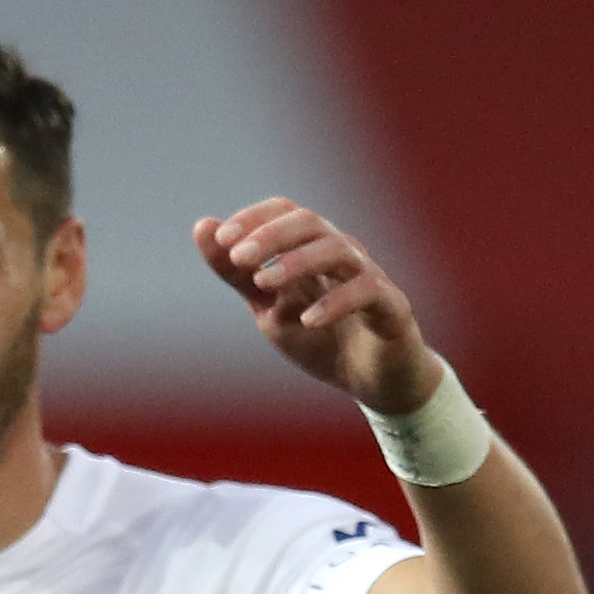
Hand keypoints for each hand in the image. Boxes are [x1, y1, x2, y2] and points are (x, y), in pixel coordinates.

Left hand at [195, 199, 438, 414]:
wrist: (370, 381)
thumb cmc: (321, 338)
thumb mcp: (268, 308)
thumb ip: (237, 274)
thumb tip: (202, 227)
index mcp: (312, 247)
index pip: (285, 211)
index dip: (254, 218)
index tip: (222, 237)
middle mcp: (343, 253)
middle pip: (310, 223)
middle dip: (271, 236)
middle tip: (238, 257)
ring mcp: (369, 277)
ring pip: (338, 251)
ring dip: (298, 262)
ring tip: (264, 281)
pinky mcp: (391, 307)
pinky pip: (366, 292)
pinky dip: (335, 302)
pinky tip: (308, 320)